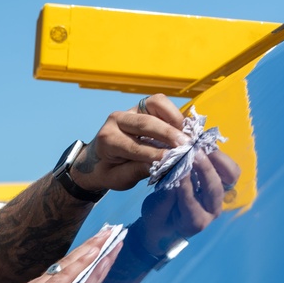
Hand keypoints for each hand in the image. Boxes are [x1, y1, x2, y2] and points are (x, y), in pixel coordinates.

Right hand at [0, 228, 112, 282]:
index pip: (69, 272)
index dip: (84, 261)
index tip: (98, 250)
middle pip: (76, 263)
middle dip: (96, 249)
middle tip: (113, 233)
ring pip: (78, 263)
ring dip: (96, 248)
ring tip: (112, 233)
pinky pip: (72, 272)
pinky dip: (85, 259)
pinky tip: (98, 250)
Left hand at [70, 94, 239, 202]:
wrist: (97, 159)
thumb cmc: (108, 171)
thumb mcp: (118, 179)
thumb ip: (137, 171)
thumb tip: (162, 165)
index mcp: (107, 139)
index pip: (133, 145)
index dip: (154, 152)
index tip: (172, 159)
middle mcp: (117, 120)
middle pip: (146, 122)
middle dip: (168, 134)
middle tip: (186, 146)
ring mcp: (130, 110)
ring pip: (155, 103)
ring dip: (173, 118)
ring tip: (185, 136)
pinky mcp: (142, 106)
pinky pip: (160, 103)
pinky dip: (173, 114)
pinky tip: (182, 130)